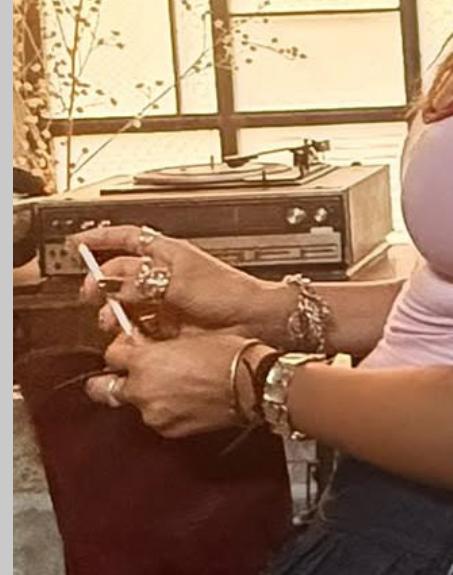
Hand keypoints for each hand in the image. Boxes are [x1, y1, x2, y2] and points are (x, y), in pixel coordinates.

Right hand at [74, 225, 275, 339]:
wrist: (252, 321)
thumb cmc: (228, 292)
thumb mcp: (178, 280)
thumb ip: (139, 281)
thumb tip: (109, 283)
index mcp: (166, 254)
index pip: (126, 238)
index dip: (100, 238)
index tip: (77, 243)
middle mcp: (161, 276)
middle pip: (119, 275)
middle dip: (101, 283)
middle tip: (92, 294)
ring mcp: (163, 301)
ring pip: (125, 304)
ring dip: (114, 312)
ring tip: (114, 320)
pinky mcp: (166, 326)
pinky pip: (139, 328)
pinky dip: (130, 332)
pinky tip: (130, 336)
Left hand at [83, 327, 263, 436]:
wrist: (252, 384)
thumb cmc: (228, 355)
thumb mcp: (187, 337)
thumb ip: (154, 347)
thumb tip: (141, 349)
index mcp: (144, 361)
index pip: (110, 355)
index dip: (120, 349)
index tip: (128, 347)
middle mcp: (142, 391)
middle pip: (104, 389)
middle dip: (109, 381)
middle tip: (119, 375)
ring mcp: (154, 414)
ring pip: (133, 403)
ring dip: (144, 395)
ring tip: (170, 385)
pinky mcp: (170, 430)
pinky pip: (156, 417)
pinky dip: (163, 409)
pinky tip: (183, 398)